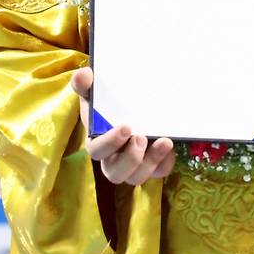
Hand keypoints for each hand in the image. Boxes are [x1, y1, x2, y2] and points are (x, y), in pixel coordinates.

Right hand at [71, 67, 175, 184]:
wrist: (130, 104)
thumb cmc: (108, 102)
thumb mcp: (96, 91)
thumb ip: (86, 84)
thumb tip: (83, 76)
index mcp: (97, 142)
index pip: (97, 151)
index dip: (110, 143)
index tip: (126, 126)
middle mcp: (113, 159)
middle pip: (115, 173)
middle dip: (130, 158)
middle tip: (141, 137)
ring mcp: (134, 165)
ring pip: (137, 177)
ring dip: (151, 162)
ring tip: (164, 141)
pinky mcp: (152, 165)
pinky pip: (159, 172)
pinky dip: (165, 162)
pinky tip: (170, 145)